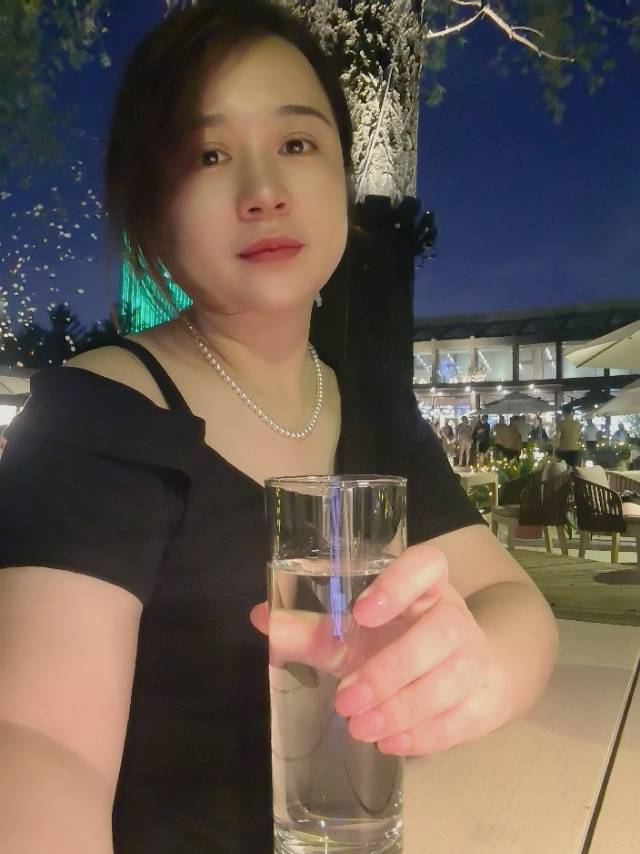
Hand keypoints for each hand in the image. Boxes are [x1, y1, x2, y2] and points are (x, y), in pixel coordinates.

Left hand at [250, 543, 511, 756]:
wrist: (467, 674)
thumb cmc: (401, 642)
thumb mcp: (357, 633)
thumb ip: (311, 628)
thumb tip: (259, 617)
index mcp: (425, 585)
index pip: (427, 564)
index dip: (399, 583)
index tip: (361, 612)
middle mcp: (455, 614)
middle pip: (439, 632)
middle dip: (389, 671)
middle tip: (345, 700)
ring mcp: (476, 656)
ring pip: (453, 678)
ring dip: (403, 708)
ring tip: (361, 728)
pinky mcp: (485, 698)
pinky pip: (463, 716)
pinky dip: (425, 734)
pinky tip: (391, 743)